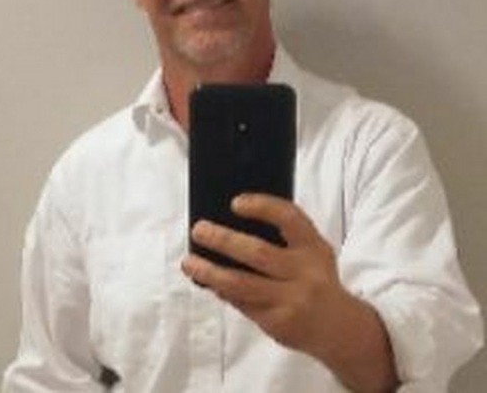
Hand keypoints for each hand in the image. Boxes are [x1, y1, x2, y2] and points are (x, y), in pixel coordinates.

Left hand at [181, 193, 397, 391]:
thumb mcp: (311, 252)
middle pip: (258, 253)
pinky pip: (243, 304)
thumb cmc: (316, 278)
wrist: (341, 328)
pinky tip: (209, 282)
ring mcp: (292, 301)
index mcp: (313, 247)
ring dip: (210, 272)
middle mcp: (305, 273)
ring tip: (189, 261)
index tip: (235, 202)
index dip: (262, 207)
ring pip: (242, 285)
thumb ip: (282, 237)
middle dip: (223, 240)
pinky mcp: (279, 324)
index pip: (289, 218)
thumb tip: (231, 222)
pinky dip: (223, 291)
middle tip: (198, 229)